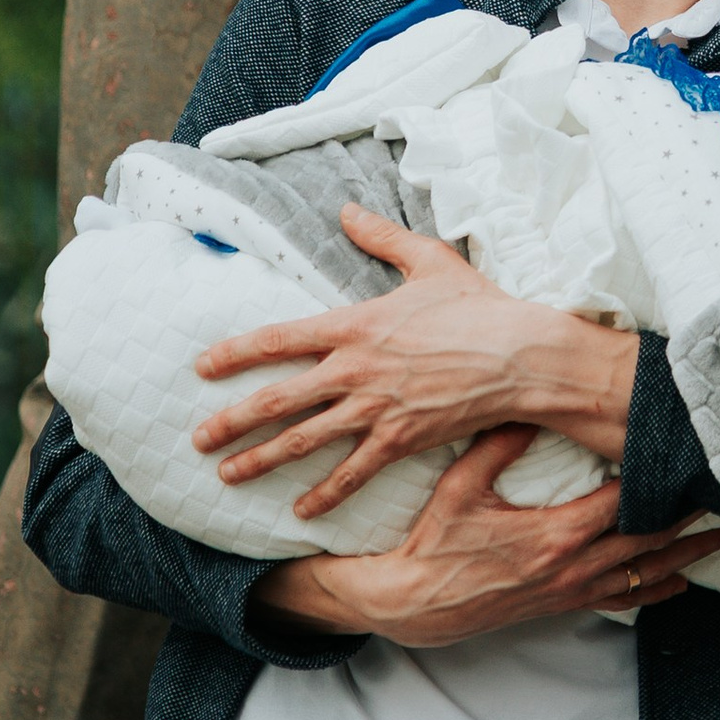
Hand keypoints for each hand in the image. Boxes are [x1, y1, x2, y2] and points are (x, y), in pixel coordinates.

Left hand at [192, 209, 636, 521]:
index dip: (235, 353)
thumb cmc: (478, 304)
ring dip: (260, 459)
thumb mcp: (428, 260)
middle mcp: (354, 369)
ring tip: (227, 475)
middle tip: (198, 438)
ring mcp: (374, 408)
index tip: (202, 366)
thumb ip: (381, 237)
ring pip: (303, 440)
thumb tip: (346, 210)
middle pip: (277, 398)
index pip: (278, 339)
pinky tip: (300, 509)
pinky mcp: (400, 440)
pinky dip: (324, 493)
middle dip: (231, 421)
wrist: (521, 355)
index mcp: (354, 324)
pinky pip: (352, 473)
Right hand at [257, 431, 719, 650]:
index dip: (660, 484)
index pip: (625, 504)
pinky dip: (656, 591)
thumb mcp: (460, 485)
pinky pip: (622, 601)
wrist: (415, 604)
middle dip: (690, 521)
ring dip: (687, 558)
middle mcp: (572, 567)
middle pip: (650, 543)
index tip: (687, 461)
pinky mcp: (563, 606)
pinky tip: (680, 584)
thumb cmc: (435, 543)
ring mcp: (571, 591)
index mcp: (554, 534)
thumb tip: (529, 404)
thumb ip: (497, 444)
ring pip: (645, 577)